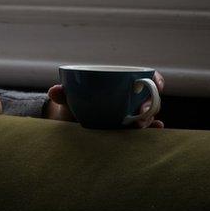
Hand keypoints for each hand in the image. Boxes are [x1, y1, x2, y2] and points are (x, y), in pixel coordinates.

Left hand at [44, 71, 165, 128]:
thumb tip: (54, 91)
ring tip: (137, 126)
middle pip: (150, 99)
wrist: (69, 123)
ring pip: (148, 116)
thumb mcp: (69, 98)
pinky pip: (145, 131)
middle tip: (139, 113)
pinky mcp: (129, 131)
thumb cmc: (73, 104)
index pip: (146, 78)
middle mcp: (130, 100)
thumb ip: (62, 94)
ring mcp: (132, 116)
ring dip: (147, 120)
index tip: (155, 83)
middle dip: (150, 105)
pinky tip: (155, 129)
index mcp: (120, 85)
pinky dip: (152, 129)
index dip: (155, 80)